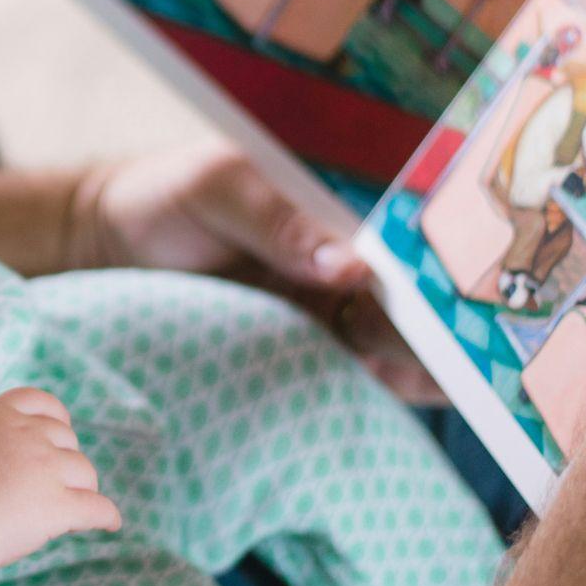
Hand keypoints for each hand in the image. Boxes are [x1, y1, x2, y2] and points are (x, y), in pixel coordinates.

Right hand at [0, 387, 120, 571]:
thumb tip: (1, 449)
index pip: (40, 401)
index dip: (55, 418)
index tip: (59, 434)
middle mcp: (26, 435)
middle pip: (66, 439)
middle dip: (64, 460)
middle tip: (56, 485)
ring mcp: (45, 469)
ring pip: (85, 472)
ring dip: (82, 488)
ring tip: (76, 507)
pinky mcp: (57, 505)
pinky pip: (97, 508)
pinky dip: (106, 516)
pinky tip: (110, 524)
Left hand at [72, 147, 441, 402]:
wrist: (110, 245)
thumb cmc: (164, 197)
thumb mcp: (214, 188)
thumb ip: (275, 220)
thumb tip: (348, 264)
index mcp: (336, 206)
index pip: (406, 238)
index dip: (444, 267)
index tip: (470, 299)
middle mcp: (345, 256)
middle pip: (412, 296)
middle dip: (448, 323)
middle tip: (476, 355)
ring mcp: (329, 304)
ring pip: (395, 339)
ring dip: (427, 361)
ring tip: (464, 385)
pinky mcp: (304, 346)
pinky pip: (357, 369)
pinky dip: (386, 384)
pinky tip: (412, 397)